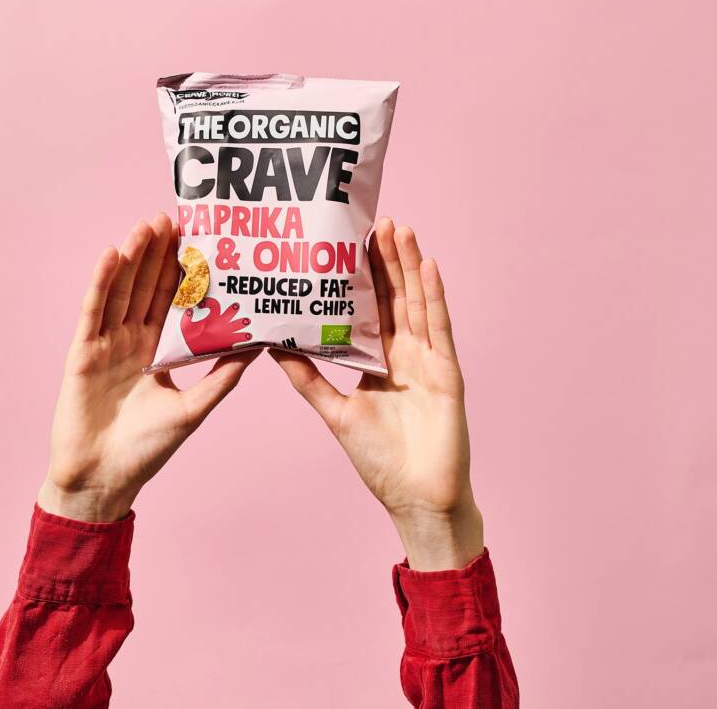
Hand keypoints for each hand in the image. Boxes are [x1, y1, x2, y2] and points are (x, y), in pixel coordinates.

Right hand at [40, 215, 260, 522]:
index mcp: (157, 352)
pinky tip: (113, 255)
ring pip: (122, 292)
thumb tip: (258, 347)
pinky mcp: (82, 353)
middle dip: (159, 254)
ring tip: (148, 225)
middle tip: (174, 217)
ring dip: (134, 258)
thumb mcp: (193, 409)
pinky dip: (103, 283)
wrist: (103, 479)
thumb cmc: (147, 451)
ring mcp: (105, 345)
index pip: (172, 302)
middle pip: (147, 288)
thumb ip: (221, 377)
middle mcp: (131, 342)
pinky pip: (94, 311)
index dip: (182, 272)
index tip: (198, 239)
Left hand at [271, 218, 481, 569]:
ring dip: (409, 265)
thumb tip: (269, 347)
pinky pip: (439, 328)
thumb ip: (306, 377)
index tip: (347, 240)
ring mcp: (429, 360)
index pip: (369, 308)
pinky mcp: (447, 372)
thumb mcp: (334, 411)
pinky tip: (429, 264)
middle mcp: (405, 354)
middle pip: (393, 296)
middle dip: (385, 258)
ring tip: (398, 228)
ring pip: (417, 302)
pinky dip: (434, 295)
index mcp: (379, 360)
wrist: (416, 498)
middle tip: (373, 218)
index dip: (360, 275)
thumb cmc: (379, 461)